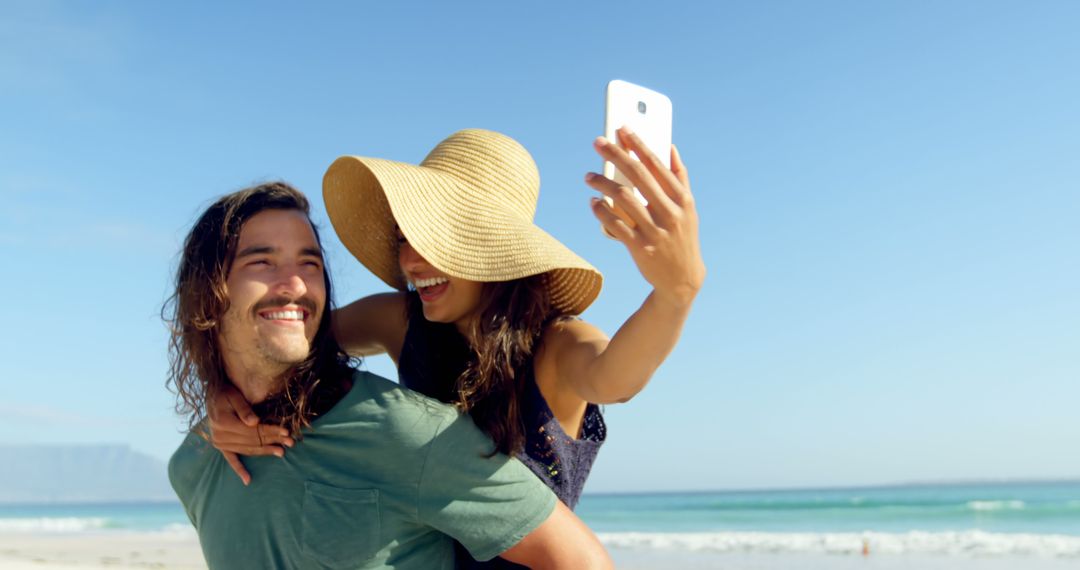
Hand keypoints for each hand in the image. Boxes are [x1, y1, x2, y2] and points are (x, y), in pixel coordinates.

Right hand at [206, 383, 294, 484]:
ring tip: (281, 452)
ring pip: (247, 449)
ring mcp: (219, 443)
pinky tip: (248, 480)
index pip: (253, 430)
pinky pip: (230, 459)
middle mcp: (220, 436)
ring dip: (264, 452)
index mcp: (224, 423)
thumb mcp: (234, 396)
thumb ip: (244, 409)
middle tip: (290, 442)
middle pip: (252, 440)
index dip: (270, 430)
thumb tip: (254, 422)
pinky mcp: (220, 446)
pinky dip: (239, 469)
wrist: (212, 396)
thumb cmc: (225, 393)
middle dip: (273, 441)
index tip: (286, 431)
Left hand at [587, 127, 705, 307]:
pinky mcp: (640, 248)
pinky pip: (614, 224)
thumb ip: (680, 177)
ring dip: (602, 183)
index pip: (657, 164)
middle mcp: (670, 213)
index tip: (621, 128)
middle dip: (615, 154)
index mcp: (682, 199)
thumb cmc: (683, 236)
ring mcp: (655, 231)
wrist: (682, 279)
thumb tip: (670, 146)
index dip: (637, 144)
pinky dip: (601, 211)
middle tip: (597, 142)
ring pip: (623, 198)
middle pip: (637, 176)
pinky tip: (593, 201)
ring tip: (588, 176)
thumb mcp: (689, 208)